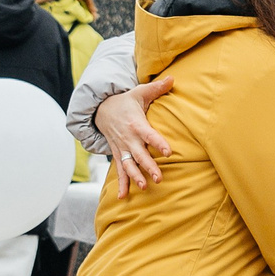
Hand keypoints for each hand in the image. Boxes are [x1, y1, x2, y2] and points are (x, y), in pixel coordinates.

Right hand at [95, 76, 173, 195]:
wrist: (101, 110)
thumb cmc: (125, 102)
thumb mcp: (139, 93)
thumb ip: (157, 88)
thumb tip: (173, 78)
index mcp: (136, 124)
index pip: (149, 134)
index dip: (158, 143)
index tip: (168, 152)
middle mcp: (128, 139)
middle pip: (139, 154)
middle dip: (148, 166)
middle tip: (159, 177)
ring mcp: (122, 148)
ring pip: (128, 165)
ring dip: (135, 177)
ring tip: (144, 187)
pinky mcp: (118, 154)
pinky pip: (119, 171)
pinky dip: (120, 184)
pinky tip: (122, 197)